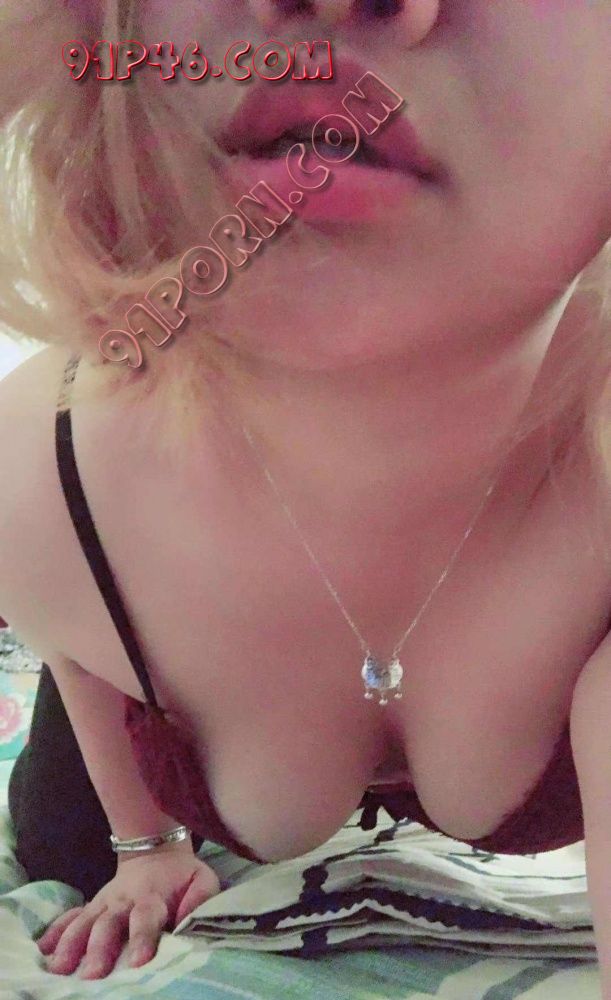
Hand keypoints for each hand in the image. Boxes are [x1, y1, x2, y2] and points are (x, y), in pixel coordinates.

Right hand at [36, 842, 220, 979]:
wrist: (156, 852)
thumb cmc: (182, 877)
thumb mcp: (201, 879)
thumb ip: (200, 898)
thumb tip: (190, 919)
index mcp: (152, 897)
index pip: (146, 917)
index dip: (142, 938)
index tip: (138, 962)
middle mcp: (123, 901)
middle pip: (108, 924)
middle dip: (99, 949)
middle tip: (92, 975)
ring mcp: (103, 903)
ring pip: (84, 922)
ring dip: (71, 944)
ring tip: (59, 968)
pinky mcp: (91, 907)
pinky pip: (70, 917)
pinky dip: (55, 932)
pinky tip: (42, 950)